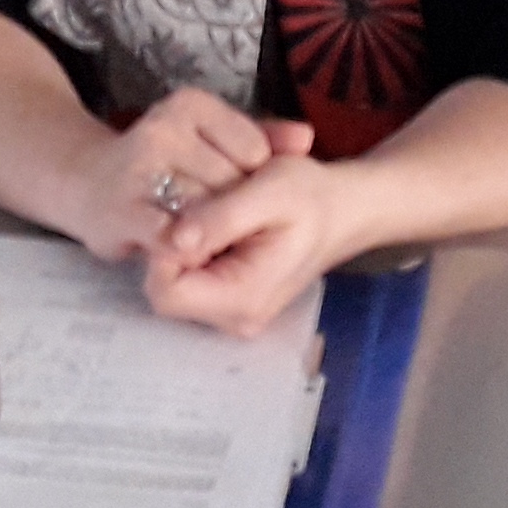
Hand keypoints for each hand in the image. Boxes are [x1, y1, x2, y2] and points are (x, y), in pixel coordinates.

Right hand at [56, 88, 315, 266]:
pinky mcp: (123, 210)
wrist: (88, 185)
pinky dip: (187, 248)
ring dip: (209, 232)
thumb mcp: (215, 139)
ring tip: (197, 230)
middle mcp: (162, 127)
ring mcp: (140, 167)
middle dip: (230, 207)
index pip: (254, 151)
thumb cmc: (165, 165)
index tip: (235, 186)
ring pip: (206, 214)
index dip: (251, 179)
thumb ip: (264, 136)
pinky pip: (175, 239)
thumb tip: (306, 138)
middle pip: (230, 183)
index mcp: (189, 104)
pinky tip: (184, 248)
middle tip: (215, 216)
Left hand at [143, 149, 360, 337]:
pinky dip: (196, 248)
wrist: (345, 210)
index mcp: (242, 298)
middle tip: (198, 205)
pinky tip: (218, 219)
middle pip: (168, 289)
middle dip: (172, 245)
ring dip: (184, 244)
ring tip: (213, 208)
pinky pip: (193, 277)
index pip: (165, 292)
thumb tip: (172, 239)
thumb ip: (221, 217)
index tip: (183, 211)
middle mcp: (233, 317)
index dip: (162, 250)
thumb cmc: (312, 196)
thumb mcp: (270, 190)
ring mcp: (232, 311)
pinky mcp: (232, 298)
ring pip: (177, 281)